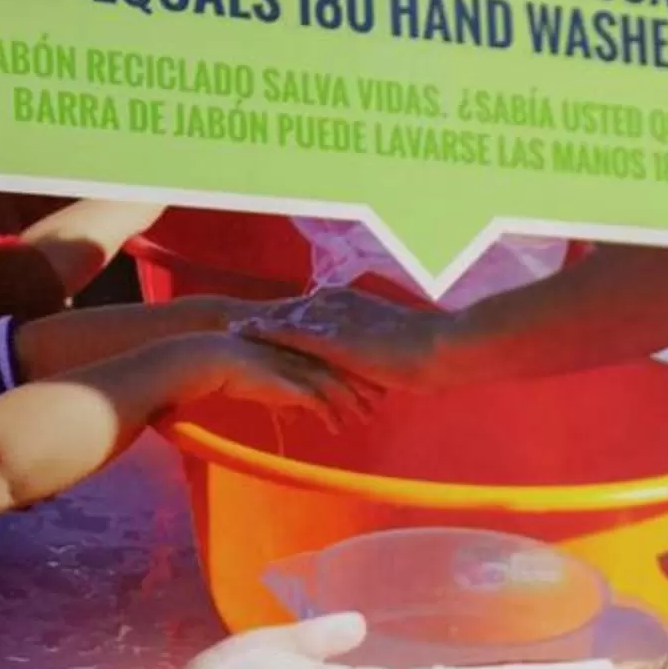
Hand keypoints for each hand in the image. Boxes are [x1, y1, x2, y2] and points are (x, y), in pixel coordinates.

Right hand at [199, 330, 381, 424]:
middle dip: (365, 386)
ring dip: (353, 403)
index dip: (358, 371)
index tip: (376, 384)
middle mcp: (306, 355)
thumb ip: (288, 400)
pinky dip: (328, 415)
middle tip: (381, 402)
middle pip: (345, 370)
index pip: (341, 358)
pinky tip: (337, 428)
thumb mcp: (270, 386)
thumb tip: (297, 418)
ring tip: (367, 419)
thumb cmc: (240, 371)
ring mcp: (299, 367)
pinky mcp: (288, 382)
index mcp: (304, 348)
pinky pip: (316, 401)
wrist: (215, 360)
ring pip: (335, 385)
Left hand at [237, 289, 437, 391]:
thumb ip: (374, 351)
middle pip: (292, 310)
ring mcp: (336, 318)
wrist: (436, 349)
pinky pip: (294, 332)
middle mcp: (339, 304)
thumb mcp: (392, 349)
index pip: (310, 310)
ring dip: (259, 324)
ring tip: (230, 329)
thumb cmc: (423, 352)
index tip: (262, 323)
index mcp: (352, 303)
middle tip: (233, 323)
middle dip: (264, 318)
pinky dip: (268, 331)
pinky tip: (247, 333)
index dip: (285, 318)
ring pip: (287, 318)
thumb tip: (372, 365)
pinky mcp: (334, 336)